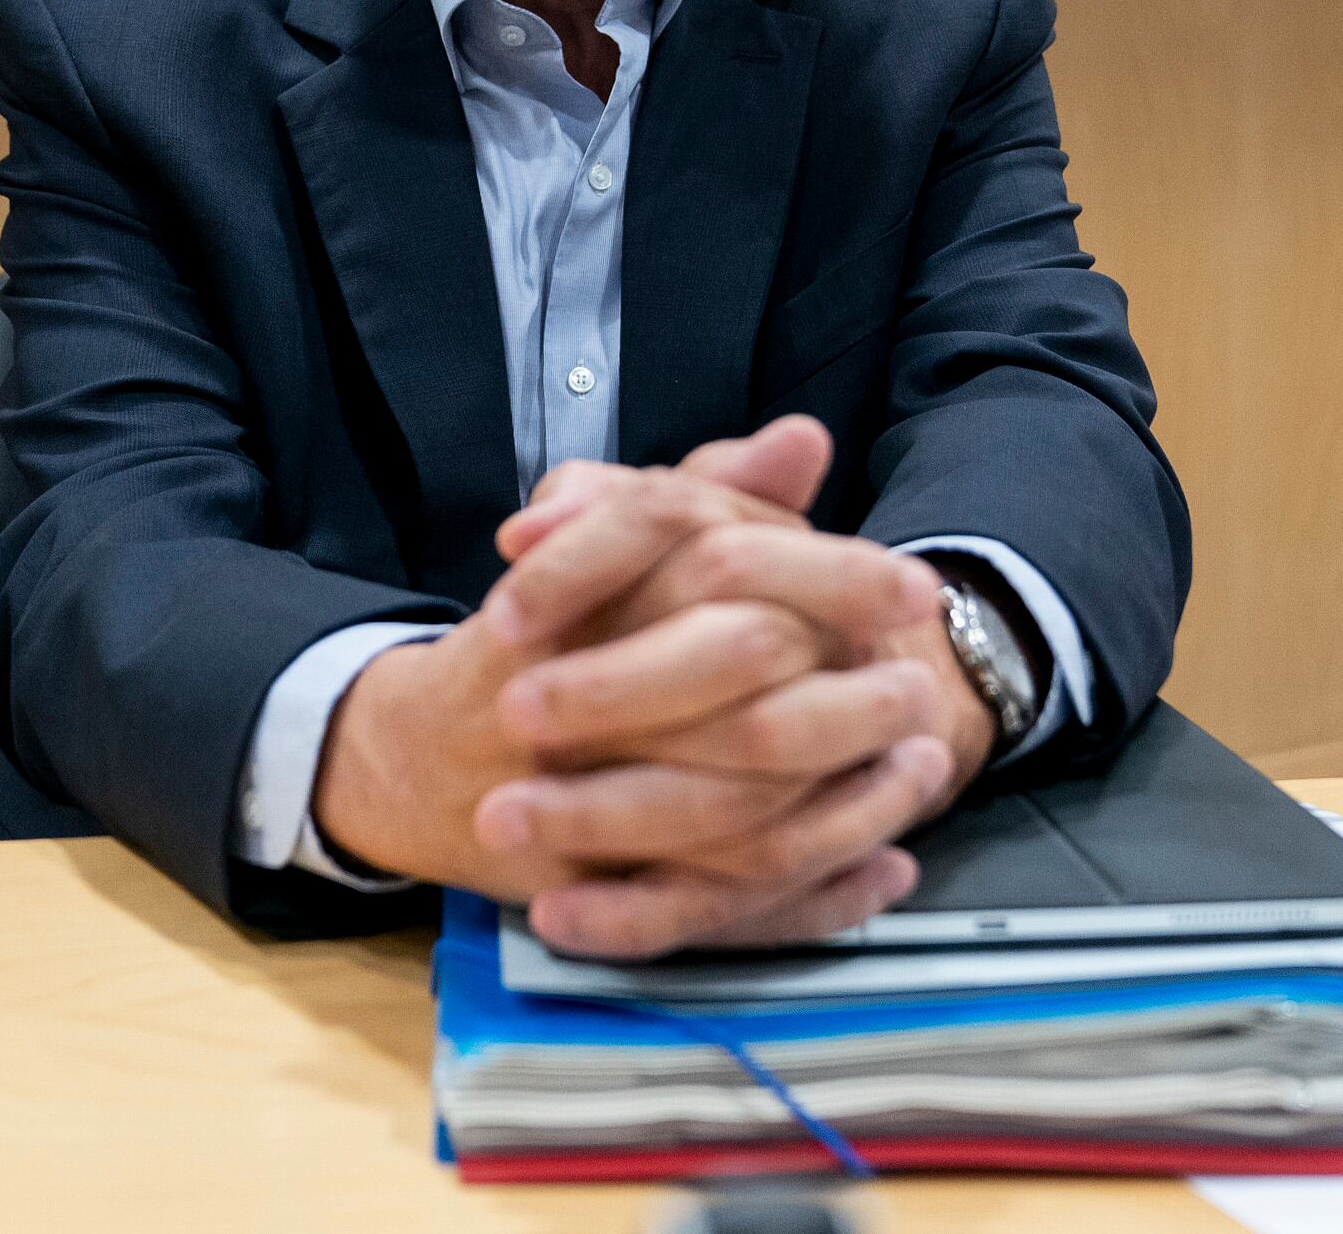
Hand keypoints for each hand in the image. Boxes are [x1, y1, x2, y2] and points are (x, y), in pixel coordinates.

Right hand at [309, 419, 941, 910]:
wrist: (417, 755)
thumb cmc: (547, 639)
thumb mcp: (613, 546)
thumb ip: (708, 493)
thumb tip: (801, 440)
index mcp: (588, 591)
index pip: (711, 558)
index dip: (824, 573)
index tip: (912, 587)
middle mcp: (575, 684)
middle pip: (732, 672)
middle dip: (845, 687)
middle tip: (923, 688)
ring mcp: (573, 791)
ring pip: (732, 805)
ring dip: (845, 792)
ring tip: (925, 770)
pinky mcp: (586, 882)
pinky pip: (711, 902)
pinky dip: (808, 896)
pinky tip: (883, 871)